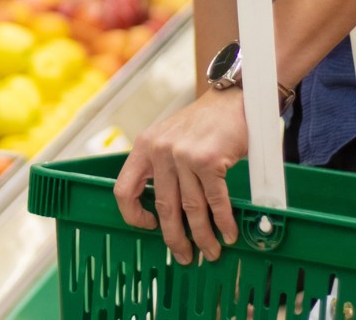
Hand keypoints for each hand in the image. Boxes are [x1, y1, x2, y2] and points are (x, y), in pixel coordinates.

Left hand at [113, 87, 246, 263]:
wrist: (231, 99)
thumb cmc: (202, 123)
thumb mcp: (169, 138)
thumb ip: (161, 167)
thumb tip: (165, 212)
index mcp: (144, 146)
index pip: (124, 189)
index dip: (132, 215)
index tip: (149, 227)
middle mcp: (160, 150)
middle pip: (163, 207)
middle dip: (174, 238)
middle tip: (184, 256)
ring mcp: (184, 155)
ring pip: (190, 209)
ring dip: (202, 236)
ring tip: (210, 252)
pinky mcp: (208, 159)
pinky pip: (215, 200)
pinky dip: (223, 222)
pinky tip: (228, 234)